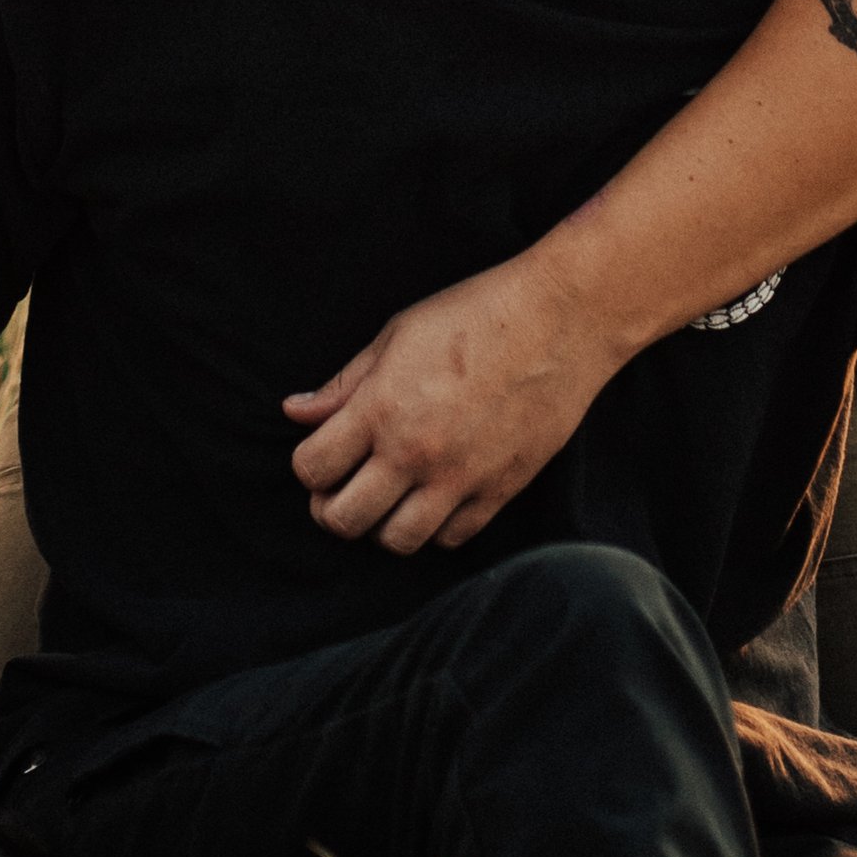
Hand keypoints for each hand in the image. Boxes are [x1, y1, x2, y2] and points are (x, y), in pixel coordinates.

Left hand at [282, 251, 624, 554]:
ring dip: (380, 525)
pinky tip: (432, 498)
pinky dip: (434, 527)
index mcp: (381, 409)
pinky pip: (451, 537)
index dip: (307, 466)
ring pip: (397, 541)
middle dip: (331, 508)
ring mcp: (460, 478)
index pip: (312, 469)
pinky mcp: (500, 490)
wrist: (561, 321)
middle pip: (344, 520)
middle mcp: (415, 453)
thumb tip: (295, 412)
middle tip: (342, 488)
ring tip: (387, 498)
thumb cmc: (476, 314)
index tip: (321, 454)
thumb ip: (344, 383)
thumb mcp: (397, 335)